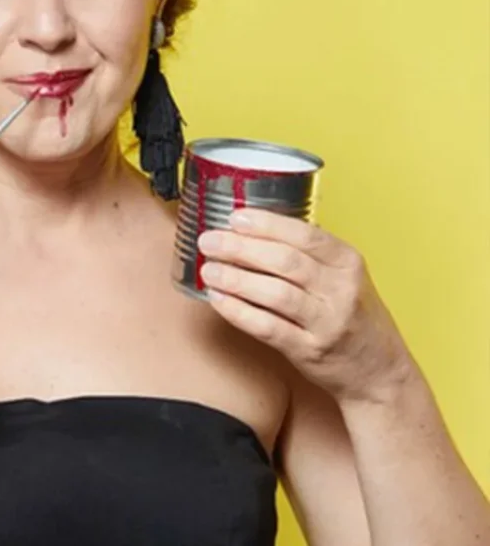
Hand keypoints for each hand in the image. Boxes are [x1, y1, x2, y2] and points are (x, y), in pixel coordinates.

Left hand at [197, 209, 414, 404]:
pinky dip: (240, 312)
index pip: (304, 235)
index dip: (266, 224)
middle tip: (209, 241)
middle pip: (285, 261)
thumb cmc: (354, 316)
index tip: (236, 218)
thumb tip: (256, 226)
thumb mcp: (345, 276)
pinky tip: (219, 299)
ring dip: (236, 279)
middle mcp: (340, 290)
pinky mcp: (311, 351)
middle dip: (241, 248)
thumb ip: (309, 252)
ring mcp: (327, 322)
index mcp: (347, 262)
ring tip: (209, 269)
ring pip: (275, 294)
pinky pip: (269, 327)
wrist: (380, 371)